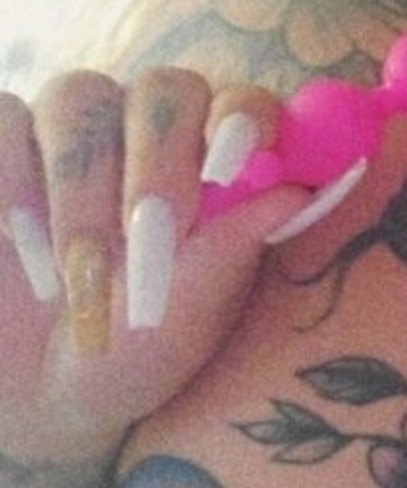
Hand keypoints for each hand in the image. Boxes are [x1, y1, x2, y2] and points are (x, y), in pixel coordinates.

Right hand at [0, 69, 307, 467]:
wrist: (38, 396)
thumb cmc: (132, 352)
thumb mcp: (188, 316)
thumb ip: (233, 248)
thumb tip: (297, 189)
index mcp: (211, 161)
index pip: (239, 105)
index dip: (239, 119)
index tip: (229, 166)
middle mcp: (143, 131)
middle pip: (160, 91)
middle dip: (155, 163)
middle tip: (147, 235)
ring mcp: (67, 134)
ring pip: (77, 98)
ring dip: (79, 186)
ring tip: (75, 276)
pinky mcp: (0, 148)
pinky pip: (3, 118)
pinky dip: (11, 183)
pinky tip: (20, 250)